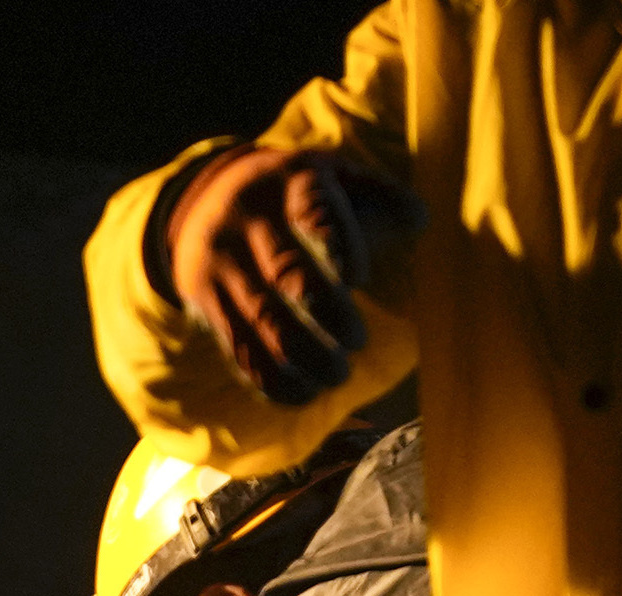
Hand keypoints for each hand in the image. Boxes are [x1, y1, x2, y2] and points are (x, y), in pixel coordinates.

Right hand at [164, 145, 421, 406]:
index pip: (313, 213)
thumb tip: (419, 220)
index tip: (358, 280)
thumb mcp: (329, 175)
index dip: (337, 246)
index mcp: (290, 182)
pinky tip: (302, 394)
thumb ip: (377, 194)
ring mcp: (222, 261)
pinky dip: (270, 377)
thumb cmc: (292, 195)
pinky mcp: (204, 298)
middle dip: (325, 313)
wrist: (202, 198)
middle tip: (356, 342)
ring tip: (336, 376)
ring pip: (261, 317)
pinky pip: (237, 345)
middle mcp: (249, 219)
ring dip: (302, 355)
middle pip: (286, 272)